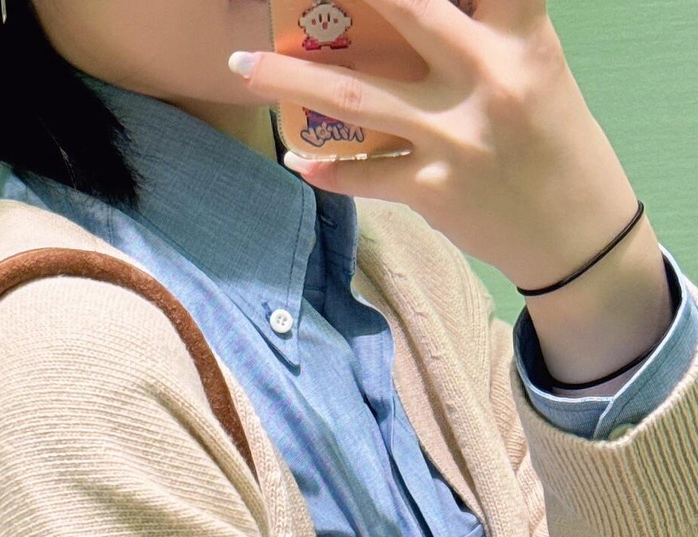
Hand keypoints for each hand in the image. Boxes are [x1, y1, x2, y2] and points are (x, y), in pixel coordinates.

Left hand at [226, 0, 642, 294]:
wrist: (575, 232)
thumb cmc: (549, 138)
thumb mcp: (531, 67)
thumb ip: (479, 33)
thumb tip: (400, 15)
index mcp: (521, 36)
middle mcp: (489, 78)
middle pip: (408, 10)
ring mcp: (457, 138)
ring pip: (358, 99)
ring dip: (291, 81)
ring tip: (243, 66)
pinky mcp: (434, 191)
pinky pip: (364, 175)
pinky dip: (325, 169)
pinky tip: (295, 158)